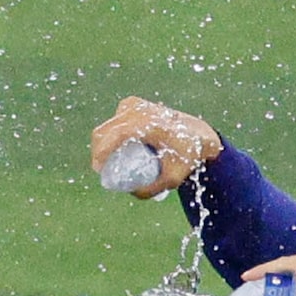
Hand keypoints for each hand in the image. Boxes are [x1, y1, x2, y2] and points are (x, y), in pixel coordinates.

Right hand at [89, 97, 220, 196]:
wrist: (197, 134)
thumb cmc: (186, 156)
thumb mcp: (173, 178)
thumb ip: (151, 189)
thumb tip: (129, 191)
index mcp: (150, 124)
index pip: (117, 134)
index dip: (102, 151)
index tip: (99, 167)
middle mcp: (140, 110)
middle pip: (106, 130)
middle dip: (98, 151)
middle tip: (101, 169)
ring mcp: (135, 104)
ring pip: (107, 126)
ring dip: (103, 143)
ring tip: (108, 161)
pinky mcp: (132, 104)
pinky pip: (113, 121)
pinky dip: (110, 134)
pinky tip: (114, 147)